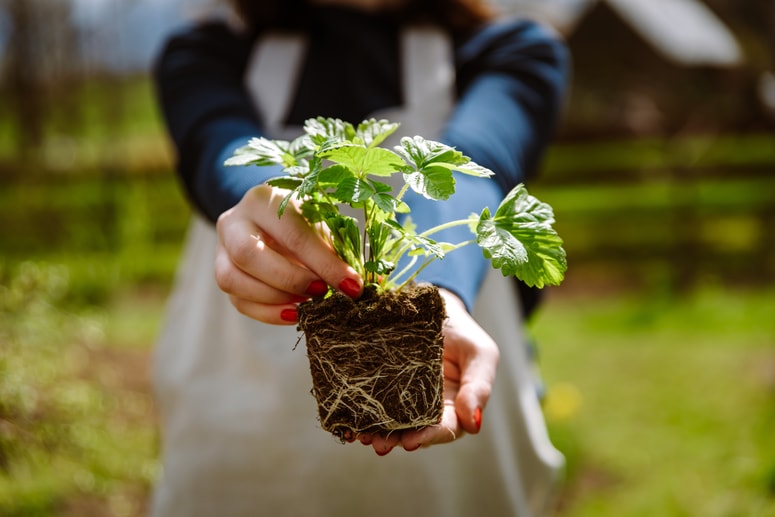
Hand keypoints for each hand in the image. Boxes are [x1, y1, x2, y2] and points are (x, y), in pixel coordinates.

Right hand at [214, 184, 362, 323]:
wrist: (271, 220)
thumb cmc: (303, 221)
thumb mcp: (320, 226)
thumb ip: (339, 252)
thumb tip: (370, 283)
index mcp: (263, 200)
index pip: (292, 234)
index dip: (325, 264)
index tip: (352, 286)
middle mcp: (233, 222)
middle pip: (248, 254)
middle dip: (290, 280)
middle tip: (322, 292)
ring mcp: (221, 250)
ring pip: (233, 280)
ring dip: (276, 298)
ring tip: (308, 304)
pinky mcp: (221, 275)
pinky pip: (239, 301)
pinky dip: (269, 313)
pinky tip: (295, 312)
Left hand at [360, 288, 499, 453]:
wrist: (434, 305)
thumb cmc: (463, 333)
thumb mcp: (480, 353)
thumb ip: (480, 387)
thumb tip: (474, 423)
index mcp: (455, 407)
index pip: (444, 429)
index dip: (428, 437)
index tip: (411, 442)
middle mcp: (428, 410)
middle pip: (413, 432)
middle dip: (396, 440)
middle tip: (380, 443)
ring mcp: (403, 399)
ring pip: (391, 423)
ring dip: (377, 432)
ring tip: (362, 435)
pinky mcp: (382, 386)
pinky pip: (373, 404)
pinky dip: (362, 415)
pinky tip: (350, 422)